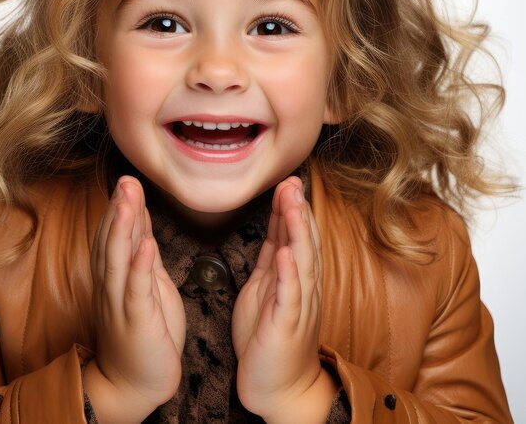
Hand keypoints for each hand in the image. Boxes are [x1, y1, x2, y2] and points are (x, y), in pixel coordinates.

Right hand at [90, 176, 186, 407]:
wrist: (134, 384)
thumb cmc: (144, 334)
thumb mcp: (147, 286)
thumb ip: (143, 256)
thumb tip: (143, 224)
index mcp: (116, 276)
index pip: (116, 235)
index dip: (121, 208)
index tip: (128, 181)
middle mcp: (112, 285)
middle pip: (112, 240)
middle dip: (119, 208)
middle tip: (126, 180)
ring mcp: (121, 302)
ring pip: (118, 259)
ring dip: (123, 228)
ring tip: (128, 199)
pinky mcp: (135, 321)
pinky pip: (135, 290)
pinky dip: (139, 265)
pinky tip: (144, 245)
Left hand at [231, 176, 323, 416]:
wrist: (278, 387)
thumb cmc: (268, 337)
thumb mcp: (266, 289)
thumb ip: (272, 260)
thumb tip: (275, 231)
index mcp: (293, 278)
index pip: (294, 236)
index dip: (290, 209)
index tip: (286, 183)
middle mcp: (301, 287)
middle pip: (303, 242)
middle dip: (297, 211)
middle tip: (291, 182)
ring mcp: (297, 305)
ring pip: (302, 262)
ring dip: (297, 232)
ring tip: (293, 204)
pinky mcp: (288, 325)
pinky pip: (290, 296)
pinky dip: (289, 274)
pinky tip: (286, 254)